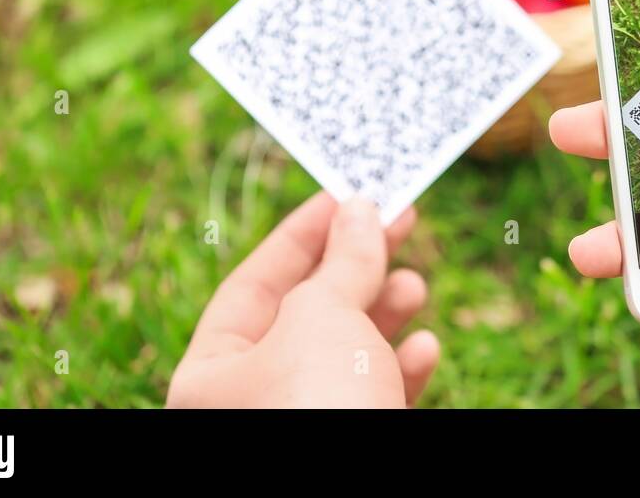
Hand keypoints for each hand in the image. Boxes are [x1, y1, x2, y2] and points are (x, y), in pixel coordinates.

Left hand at [168, 193, 439, 407]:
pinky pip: (373, 397)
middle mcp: (250, 405)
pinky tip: (427, 347)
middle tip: (398, 223)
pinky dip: (401, 367)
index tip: (347, 195)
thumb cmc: (319, 407)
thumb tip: (359, 211)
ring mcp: (302, 426)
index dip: (303, 234)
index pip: (254, 284)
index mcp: (212, 374)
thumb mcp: (324, 314)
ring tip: (416, 285)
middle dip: (355, 268)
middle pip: (306, 315)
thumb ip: (343, 260)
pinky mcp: (354, 445)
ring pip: (345, 356)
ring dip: (385, 313)